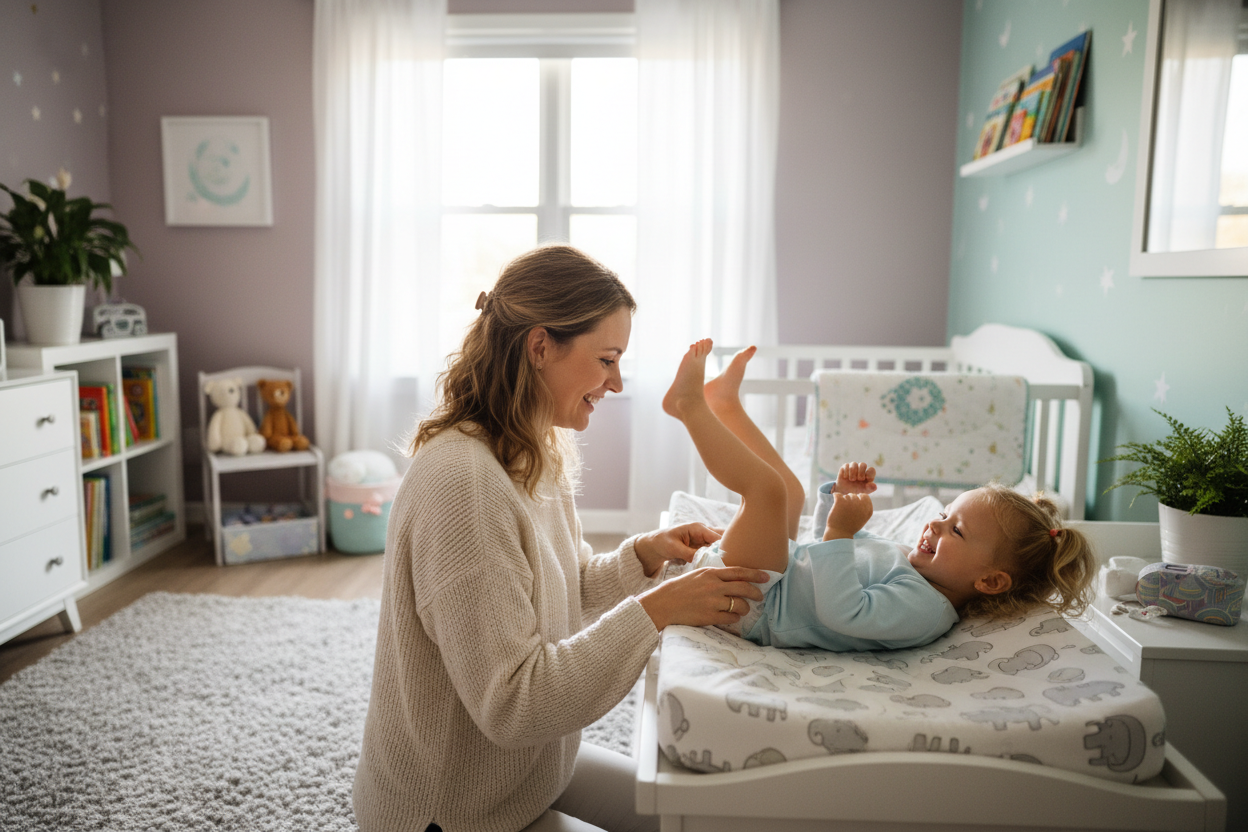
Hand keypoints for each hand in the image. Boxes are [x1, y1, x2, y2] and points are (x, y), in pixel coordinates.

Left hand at [634, 523, 721, 576]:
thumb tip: (704, 559)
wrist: (653, 547)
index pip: (718, 537)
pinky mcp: (701, 548)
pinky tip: (716, 568)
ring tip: (724, 568)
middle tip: (729, 565)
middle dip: (727, 551)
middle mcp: (703, 532)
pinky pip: (713, 553)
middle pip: (723, 540)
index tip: (727, 562)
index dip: (725, 548)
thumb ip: (689, 553)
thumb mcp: (674, 548)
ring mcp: (703, 541)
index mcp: (698, 528)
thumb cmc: (661, 543)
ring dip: (721, 556)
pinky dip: (715, 559)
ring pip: (719, 547)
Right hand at [638, 566, 768, 629]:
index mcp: (711, 573)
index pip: (739, 572)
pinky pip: (731, 618)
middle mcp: (714, 586)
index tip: (767, 576)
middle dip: (756, 593)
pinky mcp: (710, 616)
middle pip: (744, 588)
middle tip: (760, 596)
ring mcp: (712, 602)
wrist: (663, 603)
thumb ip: (714, 576)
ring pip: (740, 605)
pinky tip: (731, 617)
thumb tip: (734, 579)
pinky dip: (734, 619)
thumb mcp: (697, 575)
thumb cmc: (679, 589)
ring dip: (745, 608)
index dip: (755, 574)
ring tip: (742, 609)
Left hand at [824, 492, 872, 539]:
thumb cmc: (851, 526)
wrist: (840, 534)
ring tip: (842, 513)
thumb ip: (864, 507)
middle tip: (846, 513)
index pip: (864, 496)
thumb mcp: (862, 518)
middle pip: (854, 495)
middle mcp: (861, 504)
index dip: (858, 501)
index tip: (853, 509)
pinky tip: (836, 507)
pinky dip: (835, 499)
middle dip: (849, 502)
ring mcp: (850, 502)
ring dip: (842, 502)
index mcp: (868, 509)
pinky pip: (837, 494)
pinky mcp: (840, 501)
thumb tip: (862, 495)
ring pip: (845, 496)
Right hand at [834, 462, 876, 494]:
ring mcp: (853, 467)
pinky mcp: (845, 467)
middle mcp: (861, 469)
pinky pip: (846, 465)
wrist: (844, 492)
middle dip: (861, 472)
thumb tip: (875, 486)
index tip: (866, 479)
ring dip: (853, 472)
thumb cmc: (856, 491)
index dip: (870, 473)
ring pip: (854, 464)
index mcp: (868, 474)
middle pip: (863, 464)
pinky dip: (846, 472)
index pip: (871, 469)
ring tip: (851, 479)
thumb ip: (870, 488)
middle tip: (859, 479)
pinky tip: (845, 477)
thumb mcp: (864, 492)